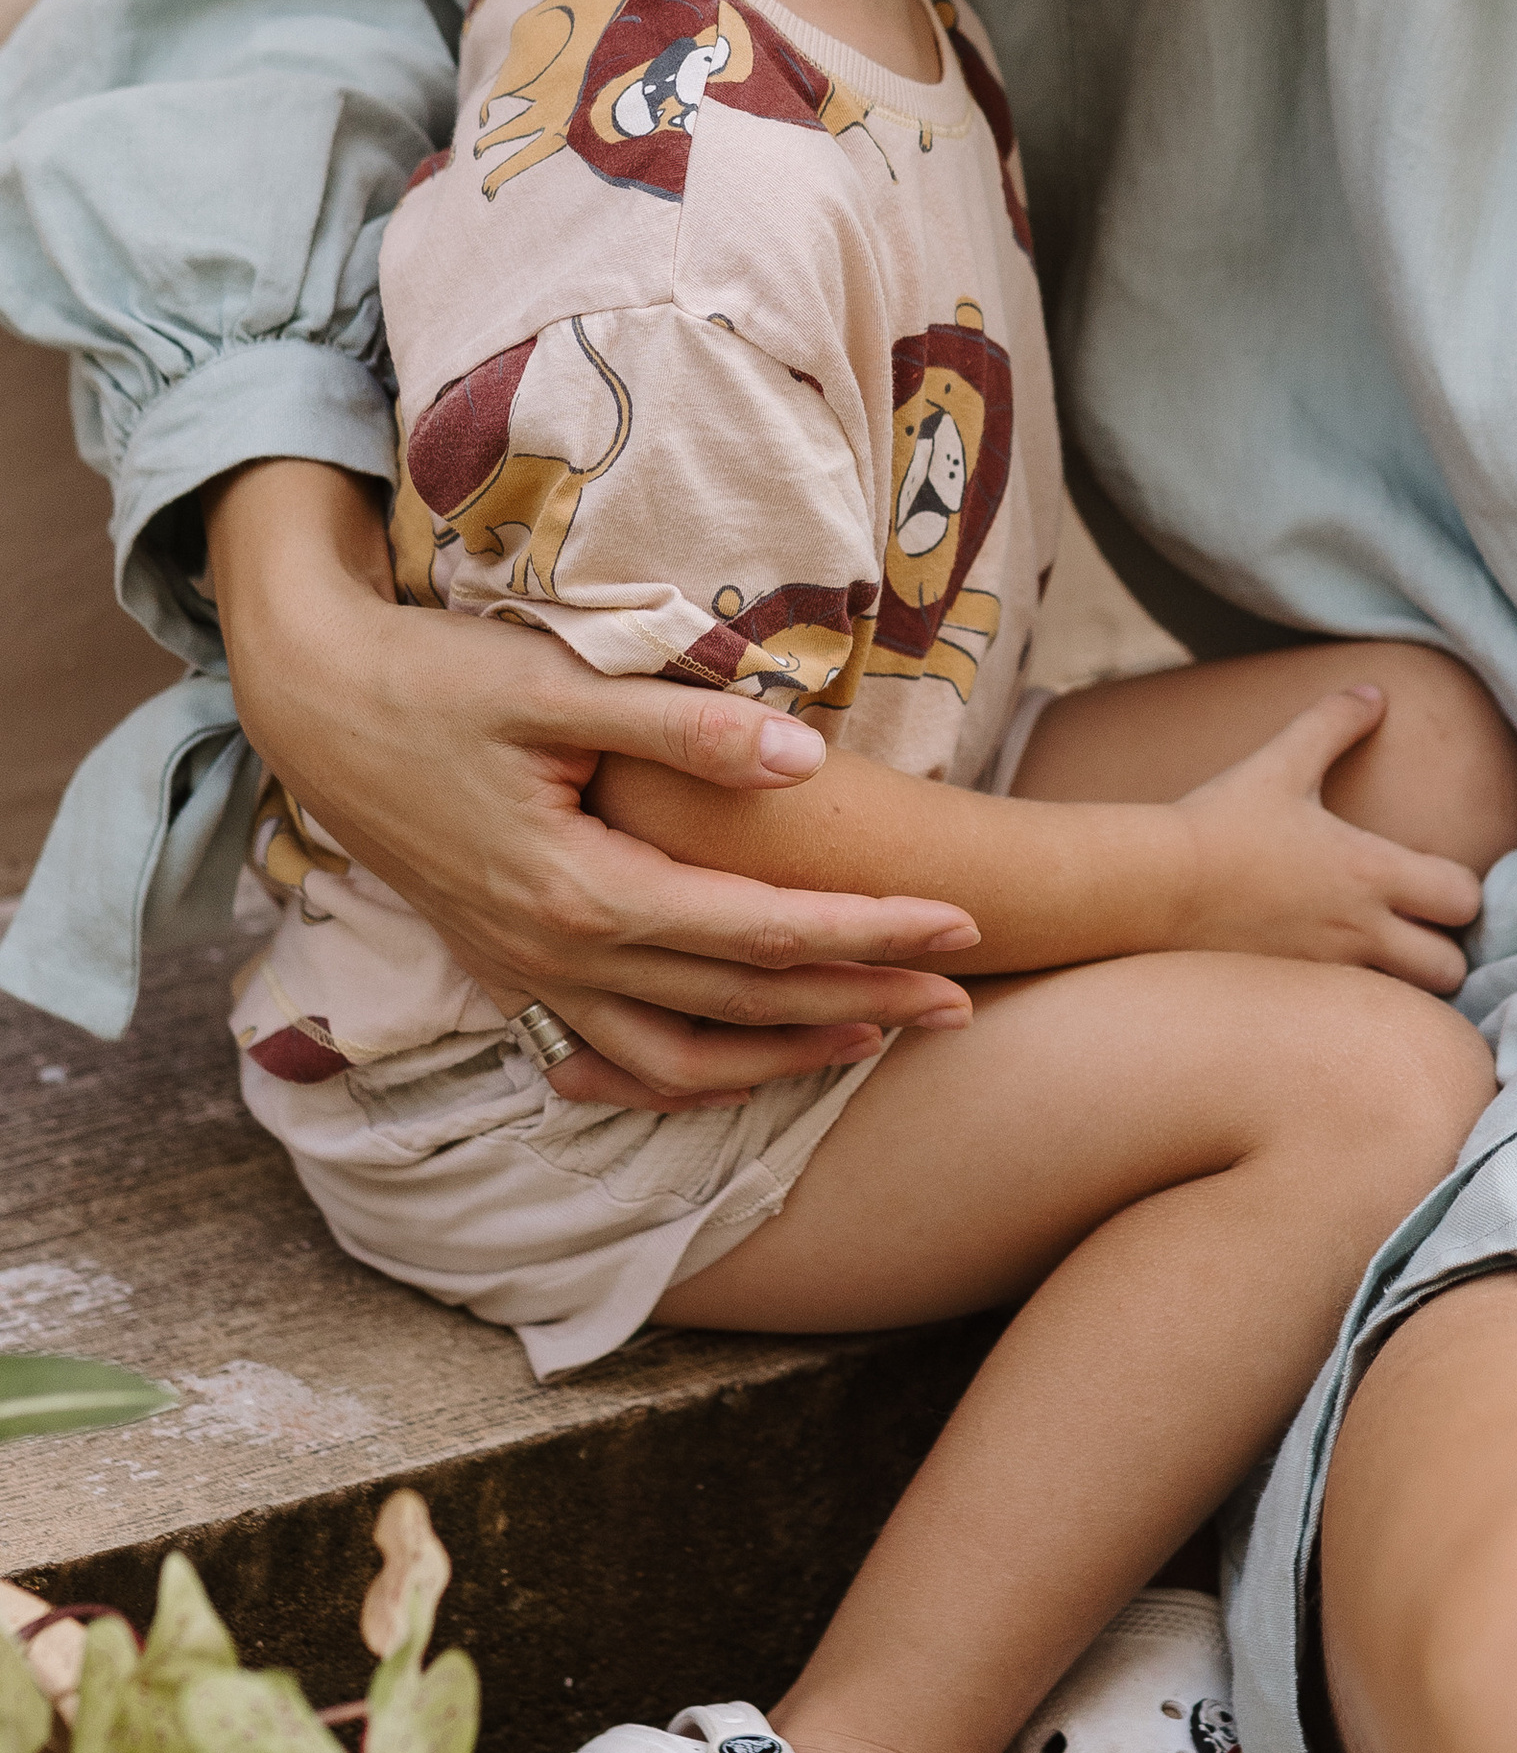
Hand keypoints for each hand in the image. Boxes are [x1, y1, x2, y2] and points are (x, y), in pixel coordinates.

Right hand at [209, 463, 976, 1104]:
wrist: (313, 706)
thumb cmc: (437, 678)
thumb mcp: (557, 685)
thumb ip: (688, 730)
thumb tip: (809, 764)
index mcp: (584, 891)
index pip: (765, 932)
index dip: (873, 931)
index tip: (965, 922)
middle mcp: (558, 955)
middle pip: (743, 1006)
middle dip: (863, 1004)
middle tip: (966, 998)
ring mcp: (527, 973)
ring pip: (679, 1057)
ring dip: (784, 1058)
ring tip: (876, 1039)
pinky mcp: (507, 967)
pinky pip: (614, 1056)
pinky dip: (685, 1075)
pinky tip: (734, 1067)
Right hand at [1173, 685, 1482, 989]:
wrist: (1152, 885)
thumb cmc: (1220, 822)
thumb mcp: (1281, 763)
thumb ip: (1333, 723)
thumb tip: (1375, 693)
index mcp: (1370, 872)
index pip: (1465, 898)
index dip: (1462, 891)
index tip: (1435, 881)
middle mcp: (1360, 932)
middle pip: (1452, 968)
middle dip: (1446, 952)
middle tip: (1419, 930)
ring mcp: (1327, 974)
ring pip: (1406, 1003)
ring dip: (1405, 984)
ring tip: (1381, 959)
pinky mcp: (1293, 1000)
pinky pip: (1349, 1017)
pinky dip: (1356, 1006)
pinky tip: (1331, 981)